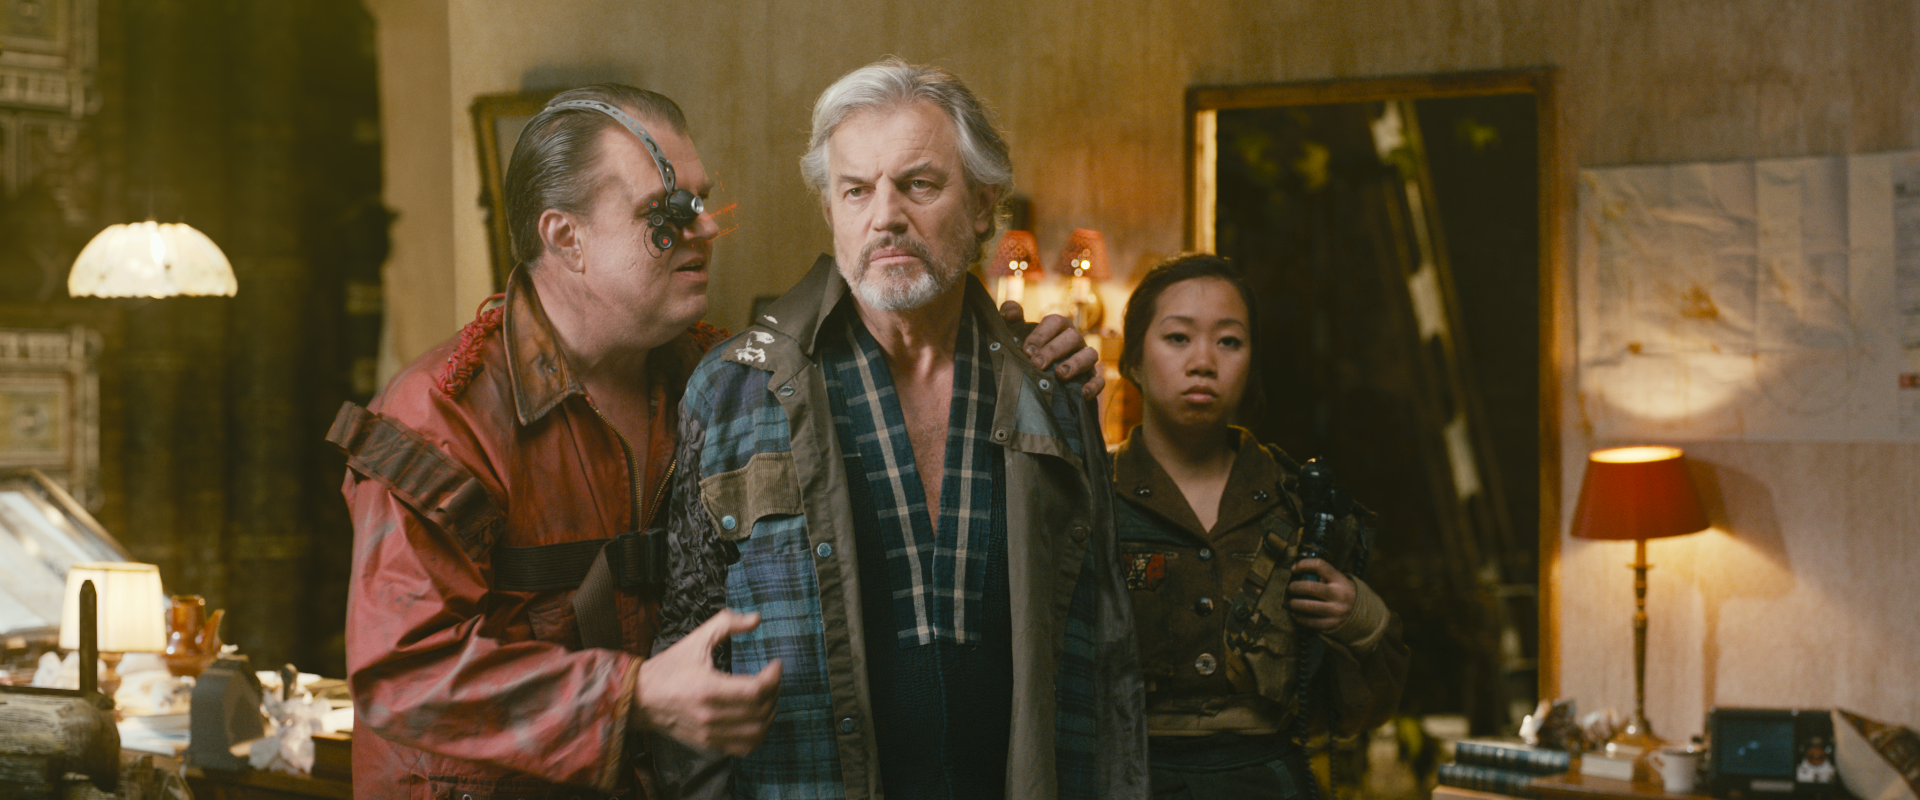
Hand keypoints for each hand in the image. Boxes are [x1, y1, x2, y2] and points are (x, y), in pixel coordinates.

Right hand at [635, 609, 781, 755]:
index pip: (756, 690)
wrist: (639, 699)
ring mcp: (709, 734)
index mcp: (707, 688)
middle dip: (775, 692)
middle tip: (773, 678)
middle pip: (760, 711)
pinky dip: (758, 735)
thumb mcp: (695, 640)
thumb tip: (756, 618)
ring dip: (769, 714)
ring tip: (768, 697)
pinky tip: (757, 718)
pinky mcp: (707, 744)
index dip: (774, 677)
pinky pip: (744, 748)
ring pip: (756, 733)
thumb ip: (726, 624)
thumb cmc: (668, 668)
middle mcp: (710, 716)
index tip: (775, 664)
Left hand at [999, 301, 1104, 398]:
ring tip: (1060, 375)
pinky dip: (1093, 385)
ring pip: (1090, 355)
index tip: (1026, 351)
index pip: (1055, 322)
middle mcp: (1075, 340)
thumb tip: (1009, 315)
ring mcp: (1085, 359)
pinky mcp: (1092, 379)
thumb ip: (1011, 317)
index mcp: (1058, 327)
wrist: (1039, 382)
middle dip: (1054, 350)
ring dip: (1076, 364)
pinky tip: (1083, 393)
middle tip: (1037, 364)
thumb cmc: (1028, 351)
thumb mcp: (1017, 332)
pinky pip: (1098, 380)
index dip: (1041, 334)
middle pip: (1072, 337)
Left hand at [1285, 559, 1355, 631]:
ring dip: (1294, 603)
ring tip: (1290, 602)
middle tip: (1290, 588)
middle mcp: (1339, 595)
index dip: (1304, 564)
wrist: (1359, 612)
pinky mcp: (1332, 624)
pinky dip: (1299, 618)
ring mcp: (1336, 611)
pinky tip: (1295, 614)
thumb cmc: (1341, 592)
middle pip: (1309, 587)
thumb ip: (1322, 576)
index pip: (1320, 566)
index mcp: (1340, 580)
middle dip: (1295, 587)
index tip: (1293, 569)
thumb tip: (1297, 573)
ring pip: (1307, 606)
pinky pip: (1310, 622)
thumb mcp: (1338, 580)